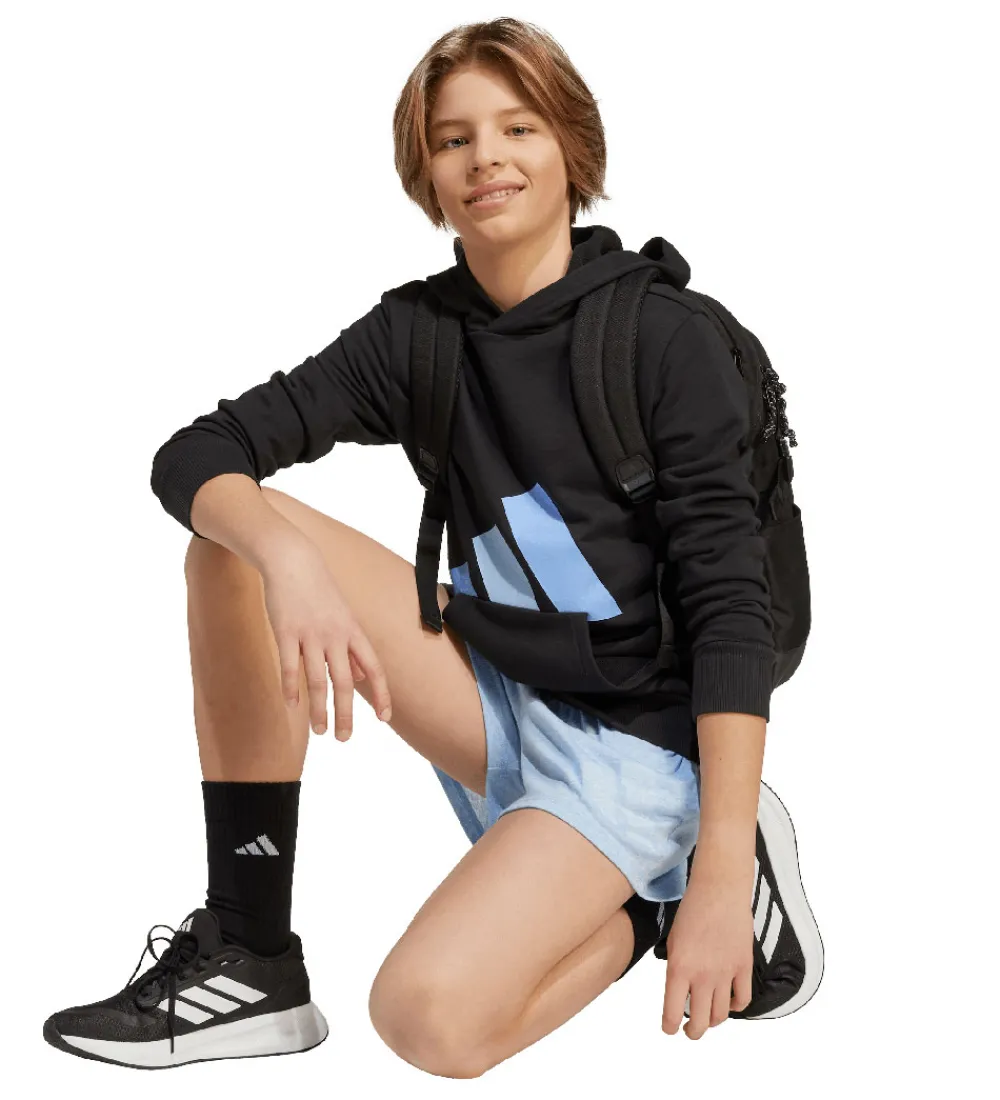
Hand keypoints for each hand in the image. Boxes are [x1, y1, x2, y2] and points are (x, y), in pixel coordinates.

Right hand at [260, 535, 391, 739]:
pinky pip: (289, 666)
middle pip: (344, 682)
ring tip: (320, 731)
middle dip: (346, 713)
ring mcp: (310, 634)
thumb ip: (352, 648)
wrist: (292, 559)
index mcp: (353, 632)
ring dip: (318, 709)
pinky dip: (290, 689)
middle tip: (344, 739)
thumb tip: (360, 677)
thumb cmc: (318, 590)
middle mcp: (335, 635)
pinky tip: (291, 706)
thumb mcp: (343, 616)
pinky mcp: (285, 631)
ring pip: (316, 680)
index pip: (373, 668)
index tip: (385, 718)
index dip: (381, 693)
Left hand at [661, 877, 753, 1038]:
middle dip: (692, 1032)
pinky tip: (728, 1003)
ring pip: (720, 1015)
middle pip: (699, 1021)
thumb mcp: (672, 940)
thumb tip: (678, 989)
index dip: (669, 1027)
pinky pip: (742, 999)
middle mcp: (702, 976)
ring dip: (712, 1021)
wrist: (719, 890)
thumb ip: (675, 967)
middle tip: (689, 1031)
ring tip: (706, 1019)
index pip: (672, 1011)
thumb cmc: (691, 910)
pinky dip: (735, 1007)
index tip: (669, 1030)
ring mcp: (725, 973)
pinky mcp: (744, 967)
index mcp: (679, 968)